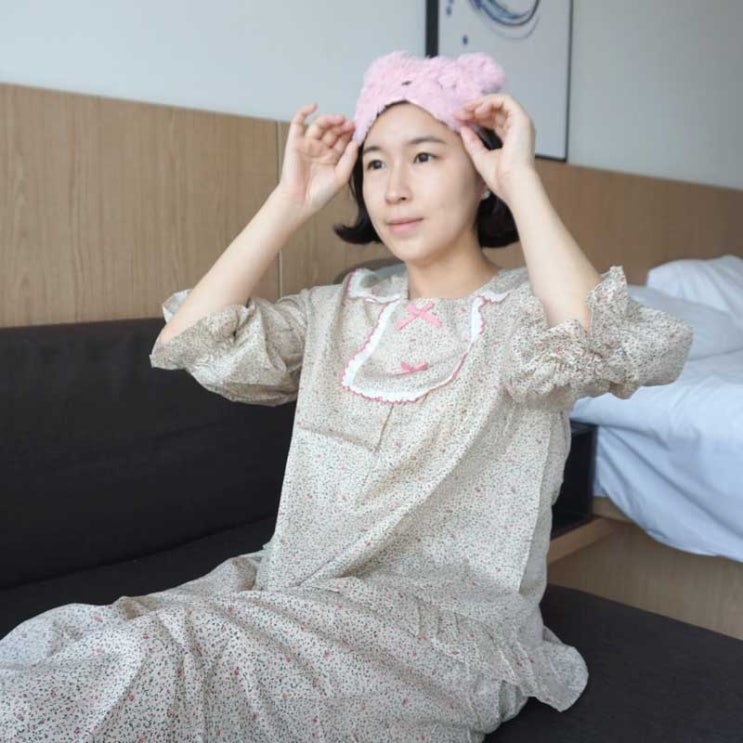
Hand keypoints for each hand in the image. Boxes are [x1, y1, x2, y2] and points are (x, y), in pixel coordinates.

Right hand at [276, 103, 357, 218]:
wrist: (300, 201)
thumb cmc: (320, 194)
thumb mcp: (340, 176)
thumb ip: (349, 159)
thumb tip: (355, 141)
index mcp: (332, 158)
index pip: (342, 140)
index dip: (349, 133)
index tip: (357, 129)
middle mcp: (320, 149)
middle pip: (333, 131)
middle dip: (341, 126)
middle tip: (350, 124)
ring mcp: (308, 145)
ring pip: (319, 125)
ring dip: (329, 119)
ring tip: (339, 119)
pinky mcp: (295, 143)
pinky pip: (297, 123)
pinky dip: (303, 112)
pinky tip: (313, 106)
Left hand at [454, 93, 536, 204]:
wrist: (512, 184)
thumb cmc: (500, 178)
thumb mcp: (479, 157)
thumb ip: (471, 142)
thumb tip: (463, 128)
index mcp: (510, 138)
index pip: (492, 121)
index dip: (474, 118)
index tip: (458, 120)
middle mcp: (517, 129)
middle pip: (494, 111)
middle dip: (474, 109)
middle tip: (458, 113)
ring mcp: (520, 123)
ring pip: (499, 102)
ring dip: (480, 104)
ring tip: (465, 110)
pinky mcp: (522, 119)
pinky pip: (505, 101)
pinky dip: (490, 102)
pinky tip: (476, 111)